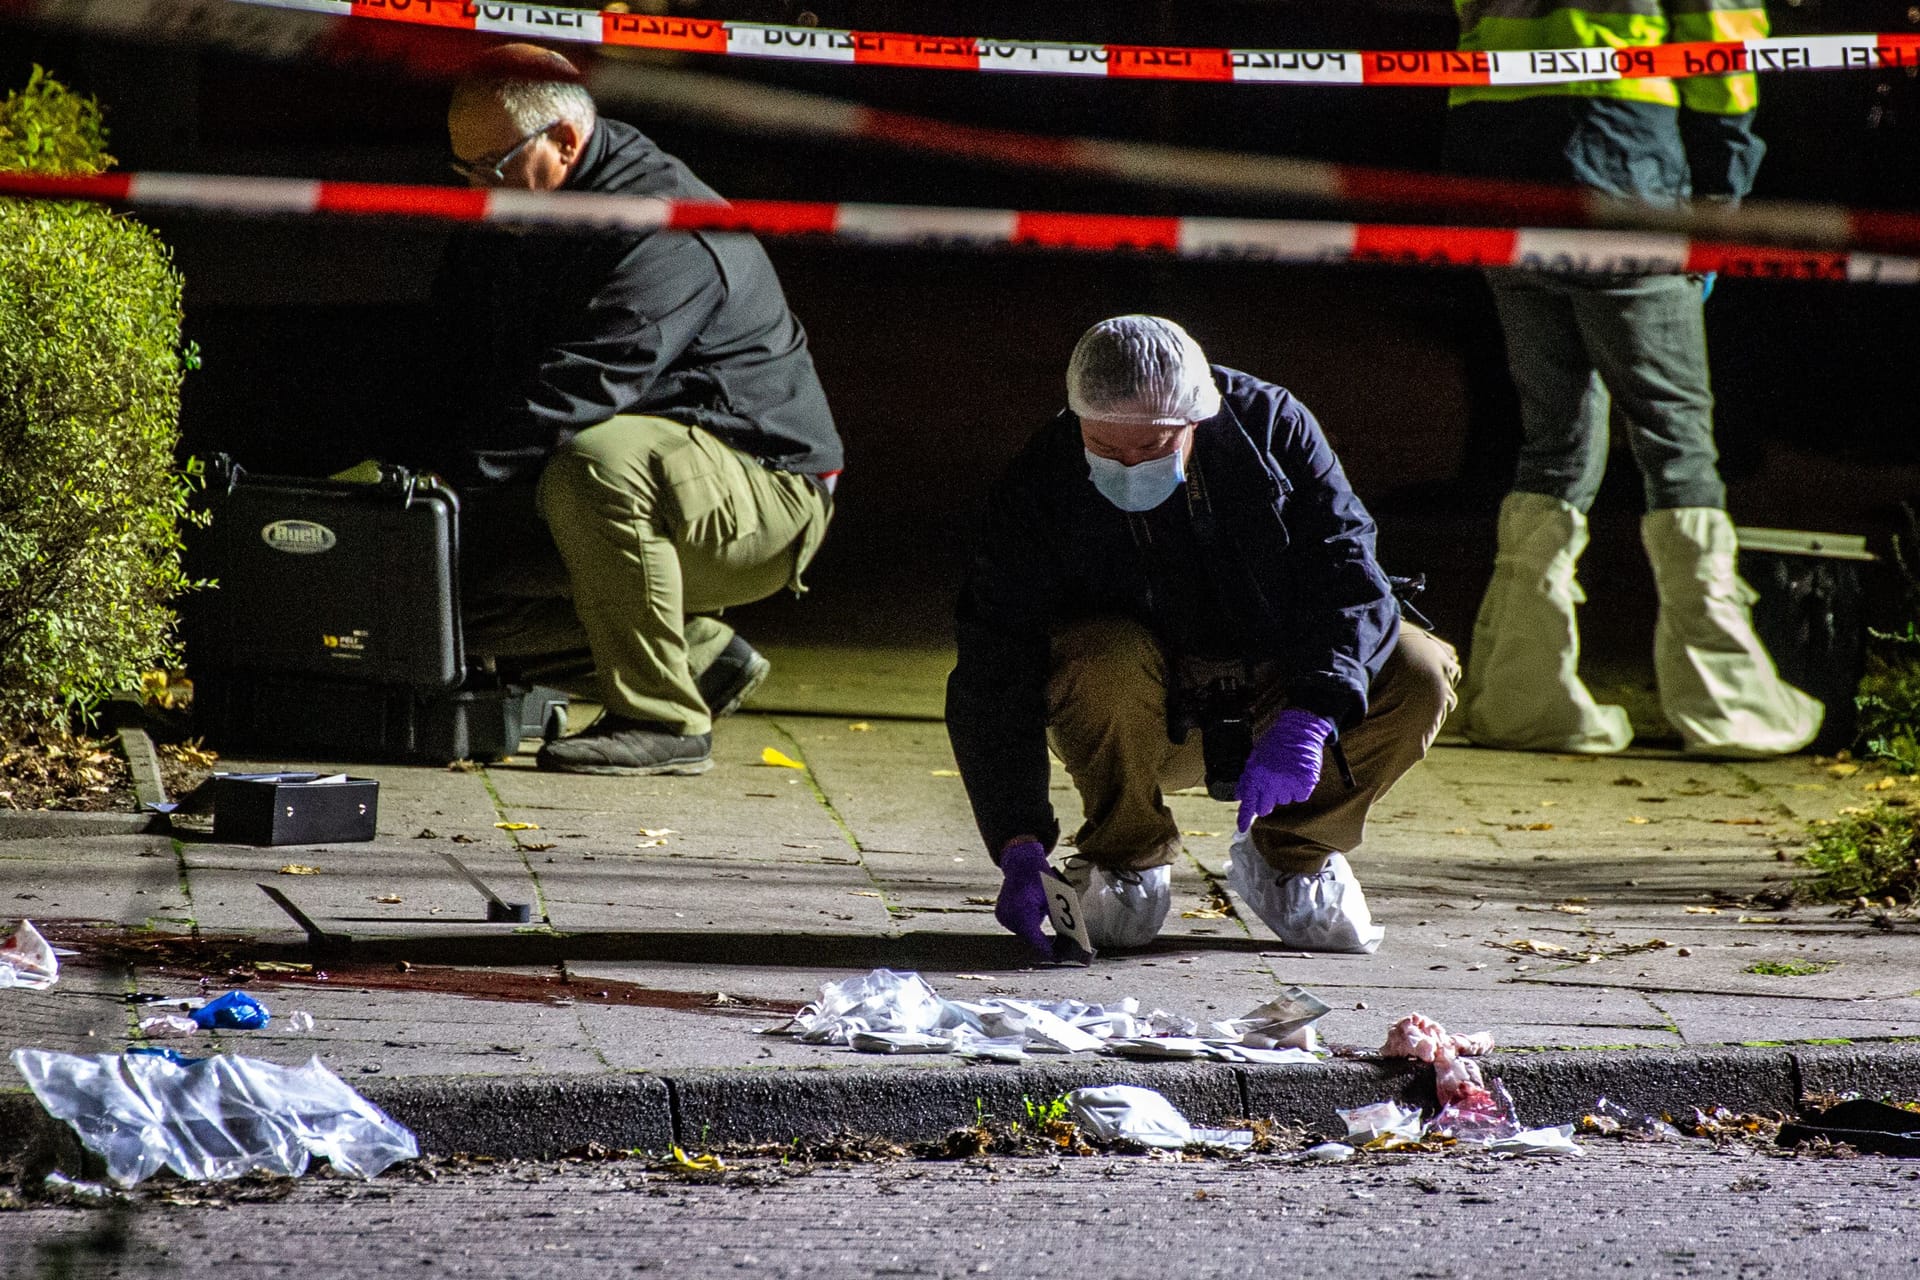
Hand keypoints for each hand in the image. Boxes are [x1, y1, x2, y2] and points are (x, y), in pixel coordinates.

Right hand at [994, 839, 1052, 955]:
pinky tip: (1034, 915)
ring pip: (1024, 932)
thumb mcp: (1054, 895)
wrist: (1020, 862)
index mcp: (1022, 910)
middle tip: (1059, 948)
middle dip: (1043, 941)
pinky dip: (1027, 925)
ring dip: (1035, 932)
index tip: (1058, 957)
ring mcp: (1002, 916)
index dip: (1048, 949)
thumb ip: (1058, 916)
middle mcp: (1009, 915)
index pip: (1035, 938)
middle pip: (1030, 937)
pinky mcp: (1000, 915)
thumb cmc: (1040, 877)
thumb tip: (1068, 936)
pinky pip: (1017, 926)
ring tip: (1045, 924)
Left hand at [1236, 708, 1334, 831]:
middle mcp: (1270, 783)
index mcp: (1255, 776)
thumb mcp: (1254, 758)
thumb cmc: (1275, 743)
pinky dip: (1299, 788)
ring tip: (1286, 772)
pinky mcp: (1304, 785)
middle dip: (1266, 801)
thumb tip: (1240, 795)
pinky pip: (1299, 796)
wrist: (1299, 731)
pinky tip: (1297, 774)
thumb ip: (1247, 779)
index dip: (1244, 817)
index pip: (1248, 803)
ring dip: (1284, 791)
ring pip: (1283, 801)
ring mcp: (1288, 785)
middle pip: (1265, 808)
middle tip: (1272, 785)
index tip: (1241, 828)